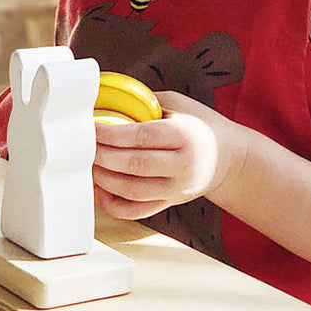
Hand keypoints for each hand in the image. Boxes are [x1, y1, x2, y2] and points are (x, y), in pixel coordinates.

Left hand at [92, 91, 247, 219]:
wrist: (228, 158)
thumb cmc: (200, 125)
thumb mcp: (180, 104)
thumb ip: (147, 102)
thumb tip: (108, 98)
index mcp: (186, 135)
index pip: (142, 136)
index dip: (112, 134)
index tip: (91, 128)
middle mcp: (183, 165)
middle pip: (134, 165)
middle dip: (102, 156)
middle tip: (83, 147)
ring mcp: (176, 189)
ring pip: (132, 190)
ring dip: (104, 179)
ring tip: (88, 166)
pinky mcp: (170, 203)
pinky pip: (136, 211)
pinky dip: (113, 204)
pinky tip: (101, 189)